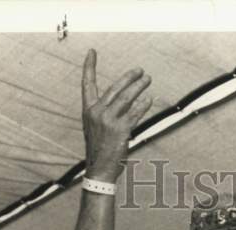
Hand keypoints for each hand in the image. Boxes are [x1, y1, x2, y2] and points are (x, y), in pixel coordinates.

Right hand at [82, 51, 152, 180]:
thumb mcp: (95, 128)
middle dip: (128, 77)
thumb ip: (104, 113)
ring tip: (147, 79)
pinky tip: (149, 99)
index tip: (92, 52)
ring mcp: (108, 121)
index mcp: (88, 111)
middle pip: (114, 88)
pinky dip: (142, 106)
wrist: (99, 171)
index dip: (89, 67)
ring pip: (126, 98)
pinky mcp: (120, 130)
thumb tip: (121, 102)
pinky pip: (134, 114)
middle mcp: (96, 113)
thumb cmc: (99, 150)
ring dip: (139, 87)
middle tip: (140, 70)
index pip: (87, 84)